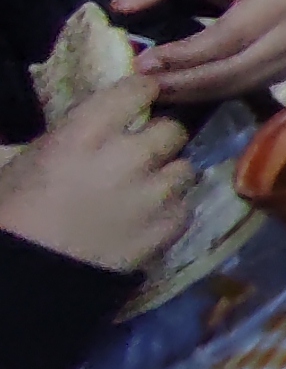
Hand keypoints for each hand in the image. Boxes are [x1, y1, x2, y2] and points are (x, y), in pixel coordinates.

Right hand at [0, 76, 186, 271]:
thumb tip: (96, 124)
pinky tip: (149, 220)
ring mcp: (153, 195)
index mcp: (85, 134)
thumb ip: (73, 136)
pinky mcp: (167, 229)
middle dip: (158, 141)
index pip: (136, 91)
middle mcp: (127, 157)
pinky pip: (185, 208)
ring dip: (167, 177)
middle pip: (171, 131)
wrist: (27, 276)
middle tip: (142, 155)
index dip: (143, 94)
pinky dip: (171, 212)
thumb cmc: (14, 214)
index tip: (143, 98)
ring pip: (184, 170)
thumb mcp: (31, 159)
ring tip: (146, 192)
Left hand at [115, 0, 285, 102]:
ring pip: (237, 87)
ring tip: (154, 93)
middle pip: (231, 70)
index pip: (226, 37)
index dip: (184, 54)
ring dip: (192, 95)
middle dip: (183, 82)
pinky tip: (180, 93)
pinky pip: (243, 92)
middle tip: (141, 86)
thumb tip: (121, 6)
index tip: (143, 62)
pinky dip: (208, 96)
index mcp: (272, 1)